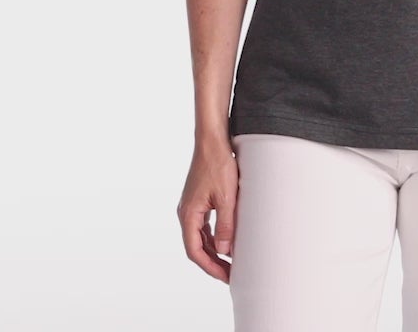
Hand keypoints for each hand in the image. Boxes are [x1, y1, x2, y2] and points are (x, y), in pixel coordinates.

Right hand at [177, 137, 238, 282]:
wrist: (212, 140)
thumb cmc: (218, 165)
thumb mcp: (227, 198)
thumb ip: (225, 225)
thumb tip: (224, 250)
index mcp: (188, 214)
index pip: (195, 251)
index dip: (210, 267)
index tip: (225, 277)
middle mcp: (186, 213)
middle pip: (196, 247)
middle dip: (213, 263)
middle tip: (231, 275)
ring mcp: (191, 207)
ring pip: (199, 238)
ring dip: (213, 252)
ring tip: (230, 263)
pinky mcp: (198, 200)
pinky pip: (203, 226)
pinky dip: (213, 238)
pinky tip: (226, 242)